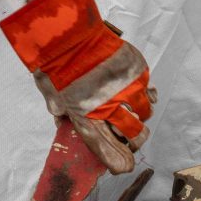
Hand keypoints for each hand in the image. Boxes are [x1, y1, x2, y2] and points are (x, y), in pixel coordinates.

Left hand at [0, 0, 154, 172]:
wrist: (68, 33)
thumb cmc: (54, 63)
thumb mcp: (50, 93)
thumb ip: (60, 110)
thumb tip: (60, 121)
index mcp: (86, 117)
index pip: (106, 149)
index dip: (118, 161)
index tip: (125, 166)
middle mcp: (109, 108)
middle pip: (135, 136)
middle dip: (135, 140)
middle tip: (132, 134)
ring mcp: (126, 90)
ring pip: (146, 114)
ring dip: (142, 115)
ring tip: (136, 109)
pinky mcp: (137, 72)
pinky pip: (149, 91)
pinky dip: (148, 94)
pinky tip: (143, 93)